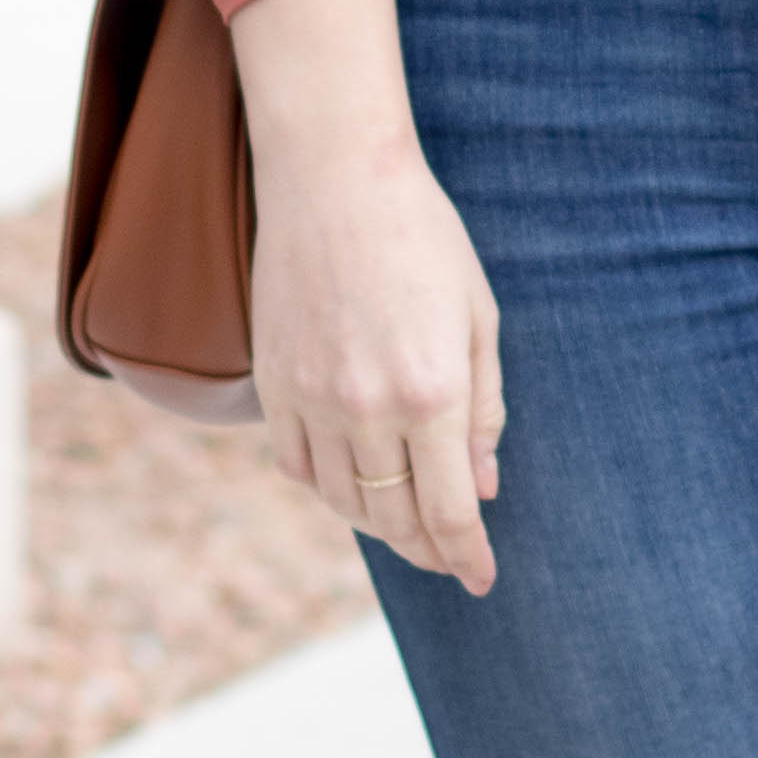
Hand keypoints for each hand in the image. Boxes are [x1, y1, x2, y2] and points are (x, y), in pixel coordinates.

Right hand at [230, 0, 505, 591]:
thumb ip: (484, 412)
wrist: (333, 178)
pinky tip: (353, 485)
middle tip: (452, 561)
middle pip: (395, 518)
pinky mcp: (273, 384)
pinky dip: (328, 489)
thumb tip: (484, 490)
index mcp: (431, 393)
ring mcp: (311, 400)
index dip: (468, 557)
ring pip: (343, 501)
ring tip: (408, 528)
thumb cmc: (423, 238)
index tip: (483, 580)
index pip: (450, 511)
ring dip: (380, 526)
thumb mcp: (478, 320)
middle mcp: (366, 409)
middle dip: (429, 550)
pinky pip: (297, 467)